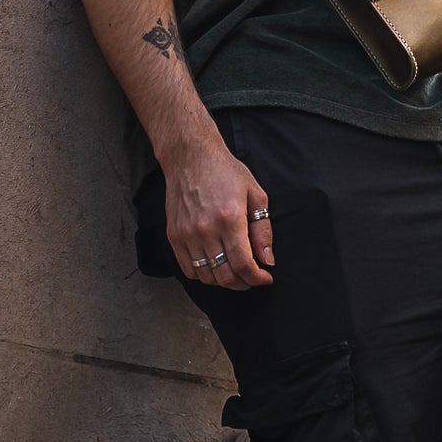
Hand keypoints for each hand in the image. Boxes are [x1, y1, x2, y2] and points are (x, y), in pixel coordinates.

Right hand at [166, 139, 274, 289]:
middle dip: (244, 283)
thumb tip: (267, 260)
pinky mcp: (174, 236)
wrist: (190, 157)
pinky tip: (215, 266)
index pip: (243, 264)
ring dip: (224, 281)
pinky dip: (204, 275)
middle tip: (253, 278)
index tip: (265, 277)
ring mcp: (186, 234)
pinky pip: (188, 269)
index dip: (257, 278)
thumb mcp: (256, 195)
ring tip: (235, 272)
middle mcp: (205, 230)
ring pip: (206, 276)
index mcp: (229, 219)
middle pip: (225, 276)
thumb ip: (263, 230)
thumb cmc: (225, 172)